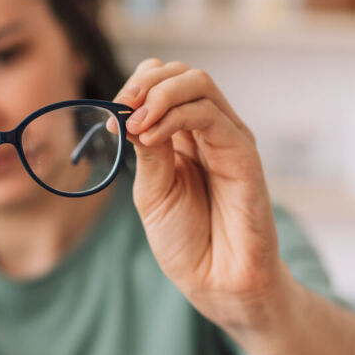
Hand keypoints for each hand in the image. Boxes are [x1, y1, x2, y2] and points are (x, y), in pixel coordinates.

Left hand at [114, 59, 288, 329]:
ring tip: (134, 124)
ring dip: (157, 95)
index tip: (110, 116)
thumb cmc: (186, 240)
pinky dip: (174, 116)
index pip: (161, 84)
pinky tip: (150, 135)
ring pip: (197, 83)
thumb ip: (147, 151)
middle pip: (180, 74)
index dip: (134, 88)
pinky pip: (210, 115)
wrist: (216, 280)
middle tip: (120, 109)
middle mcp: (206, 131)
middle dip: (143, 83)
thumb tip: (131, 112)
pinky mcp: (243, 152)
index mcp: (181, 137)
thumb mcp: (152, 191)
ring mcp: (226, 138)